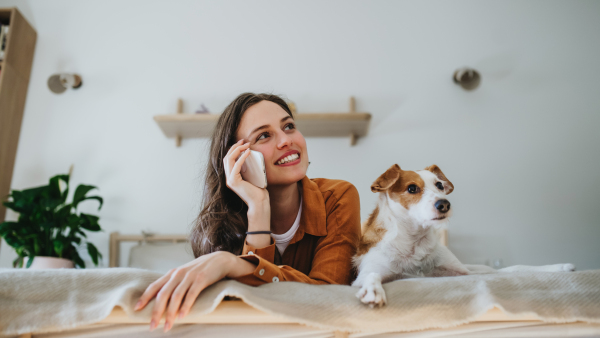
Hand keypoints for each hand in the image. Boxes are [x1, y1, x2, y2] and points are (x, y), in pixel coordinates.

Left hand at [134, 251, 252, 331]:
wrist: (219, 259)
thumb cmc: (200, 270)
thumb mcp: (184, 274)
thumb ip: (174, 283)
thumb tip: (162, 299)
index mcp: (172, 273)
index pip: (154, 286)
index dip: (144, 297)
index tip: (136, 309)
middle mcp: (178, 274)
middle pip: (163, 294)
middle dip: (156, 312)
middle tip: (152, 326)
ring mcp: (189, 276)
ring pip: (176, 297)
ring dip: (170, 314)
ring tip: (167, 327)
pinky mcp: (201, 279)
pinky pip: (191, 295)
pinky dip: (185, 306)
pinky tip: (182, 316)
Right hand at [223, 139, 269, 211]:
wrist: (259, 202)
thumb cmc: (258, 191)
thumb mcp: (253, 176)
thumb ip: (249, 168)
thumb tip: (252, 156)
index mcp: (231, 176)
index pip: (228, 159)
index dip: (234, 149)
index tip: (242, 143)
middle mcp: (228, 178)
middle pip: (227, 157)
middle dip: (235, 147)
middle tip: (243, 140)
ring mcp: (229, 180)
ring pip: (229, 159)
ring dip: (237, 150)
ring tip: (246, 144)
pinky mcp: (233, 182)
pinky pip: (236, 165)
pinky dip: (242, 157)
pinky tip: (248, 152)